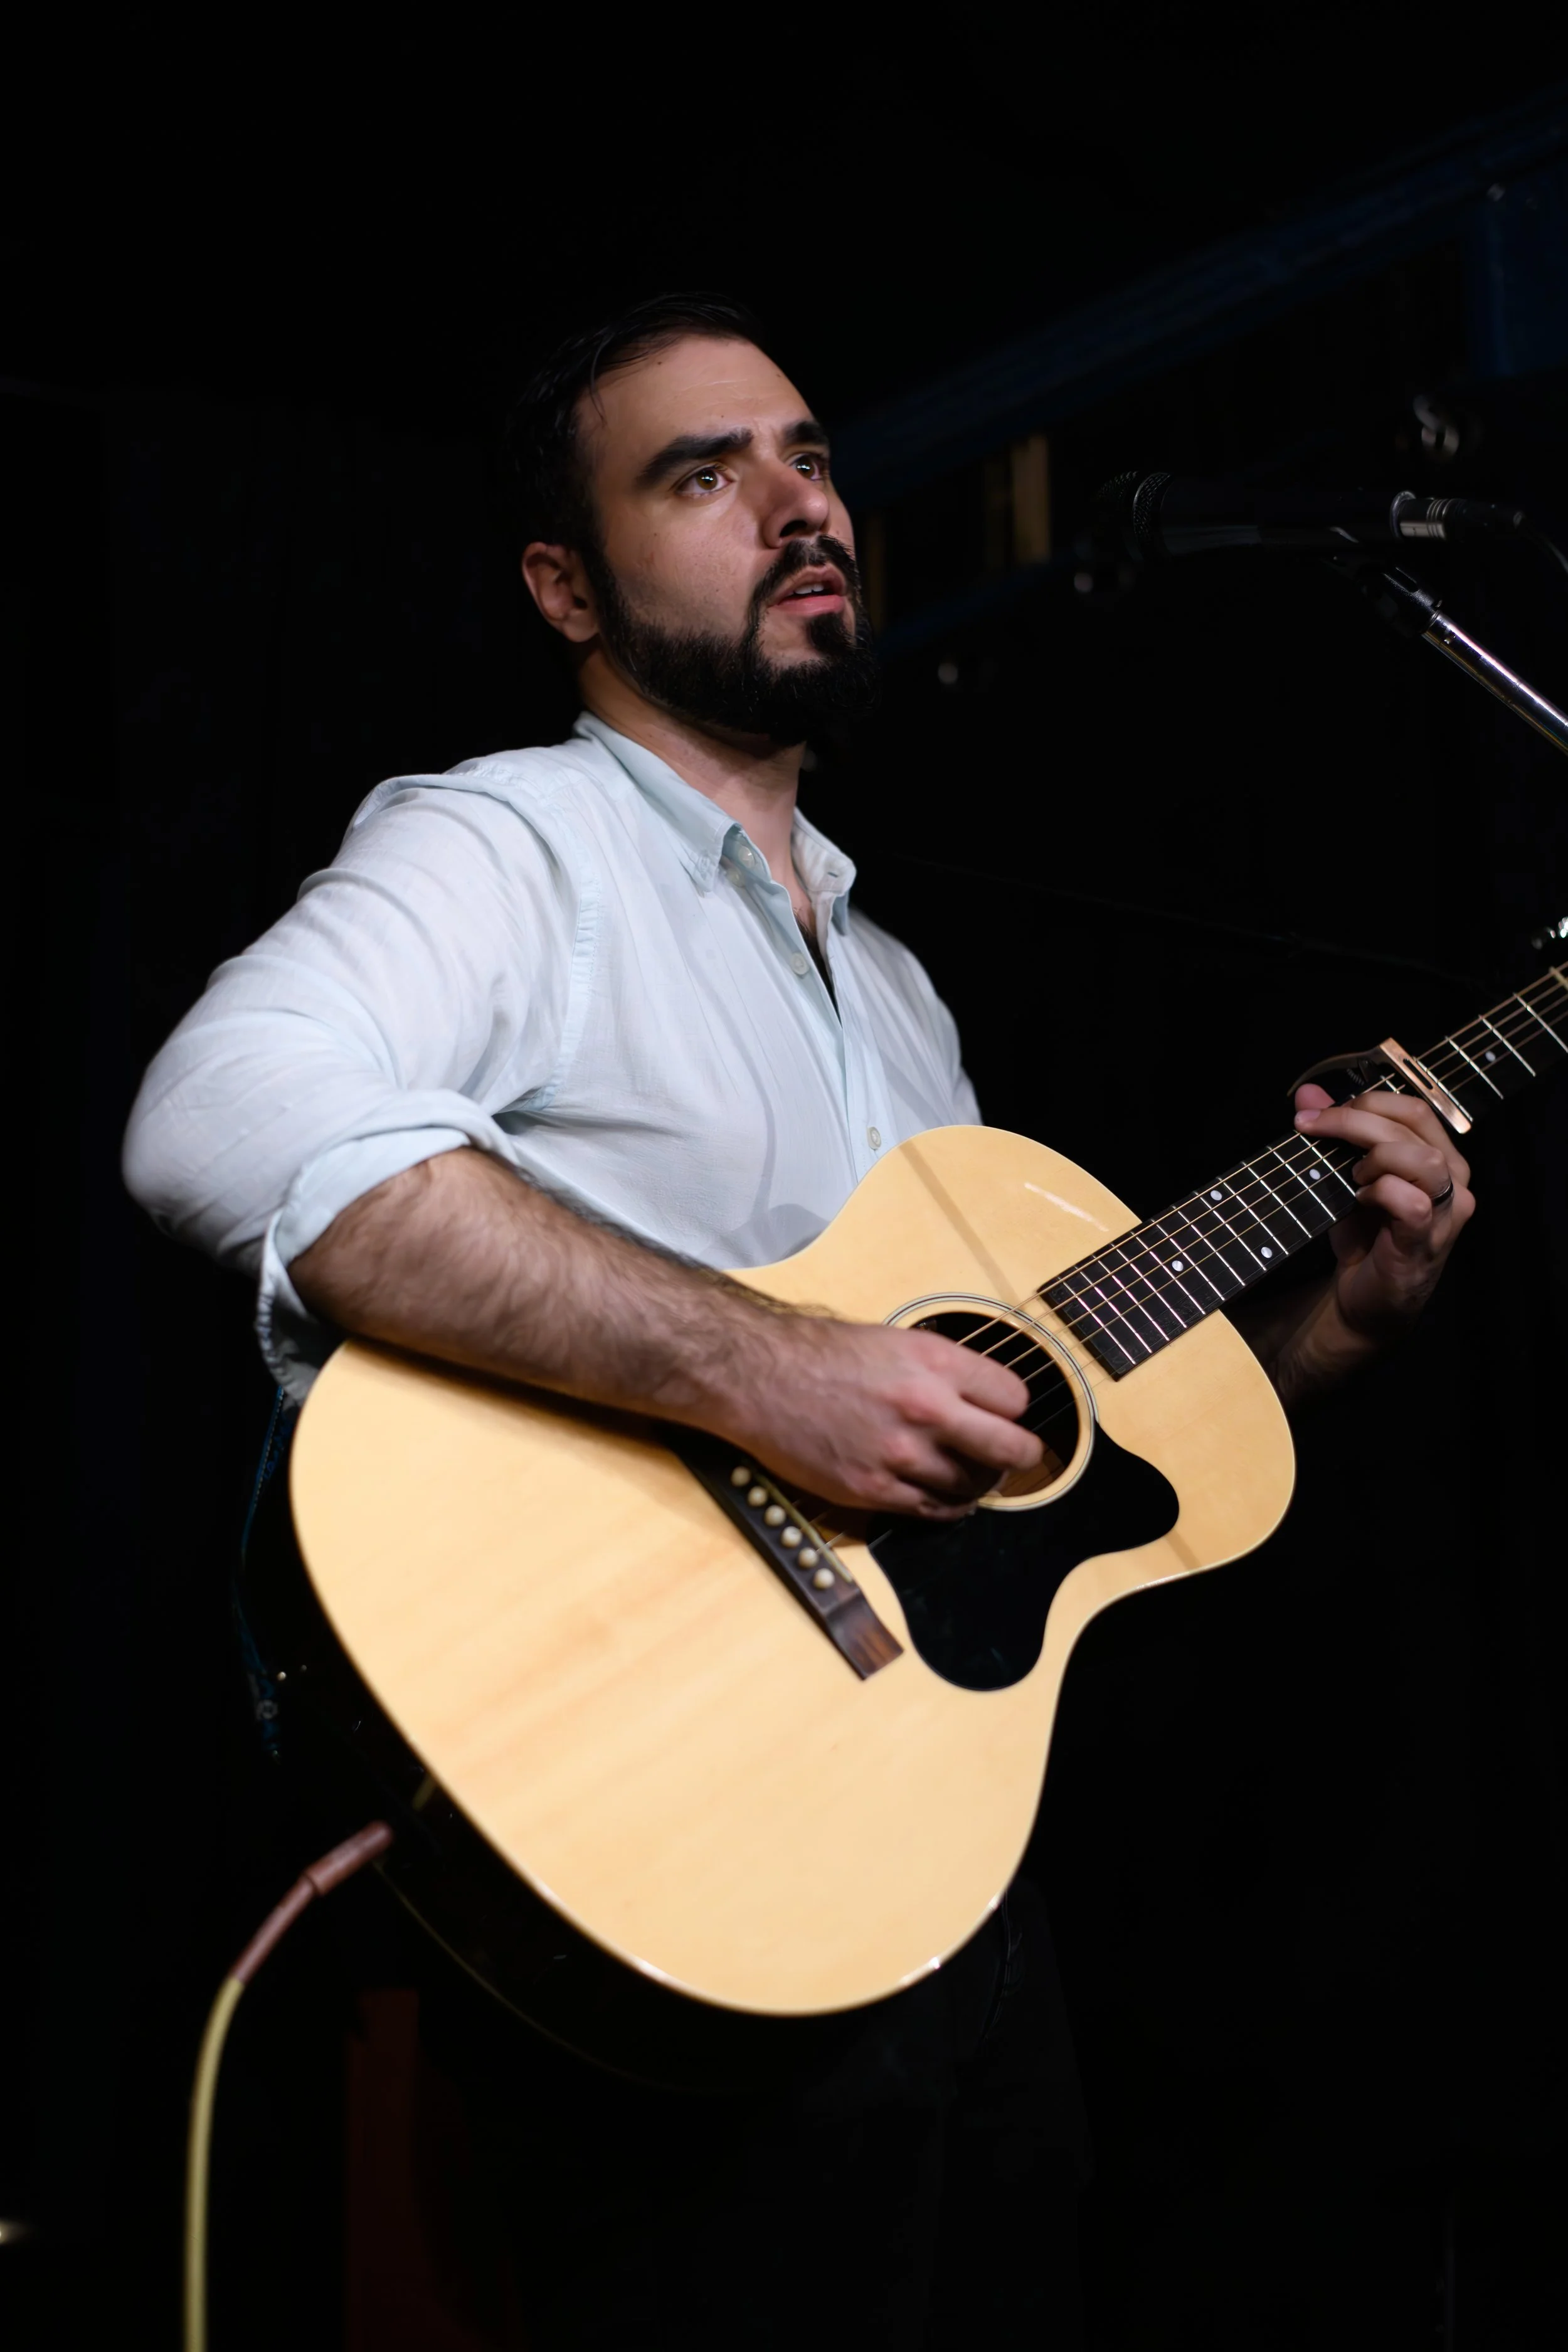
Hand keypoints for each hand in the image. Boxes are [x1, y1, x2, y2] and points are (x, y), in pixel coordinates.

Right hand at [716, 1316, 1043, 1521]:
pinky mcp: (872, 1490)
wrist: (757, 1377)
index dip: (1015, 1410)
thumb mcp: (893, 1341)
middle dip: (1021, 1456)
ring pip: (972, 1486)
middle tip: (1018, 1457)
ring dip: (977, 1483)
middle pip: (1011, 1449)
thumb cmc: (818, 1353)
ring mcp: (900, 1454)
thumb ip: (940, 1369)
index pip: (1014, 1398)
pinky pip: (932, 1510)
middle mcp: (926, 1408)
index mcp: (934, 1362)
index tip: (1008, 1416)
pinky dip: (945, 1506)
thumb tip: (978, 1396)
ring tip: (968, 1473)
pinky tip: (942, 1495)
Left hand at [1293, 1083, 1474, 1342]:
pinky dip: (1380, 1193)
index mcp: (1438, 1154)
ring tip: (1351, 1175)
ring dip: (1375, 1157)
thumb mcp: (1343, 1176)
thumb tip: (1307, 1092)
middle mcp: (1453, 1178)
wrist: (1364, 1300)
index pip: (1412, 1106)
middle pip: (1414, 1122)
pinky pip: (1413, 1203)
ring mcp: (1447, 1211)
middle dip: (1354, 1119)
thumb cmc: (1363, 1235)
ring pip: (1422, 1159)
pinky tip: (1360, 1201)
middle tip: (1313, 1130)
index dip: (1362, 1101)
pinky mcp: (1428, 1241)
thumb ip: (1332, 1133)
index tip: (1313, 1115)